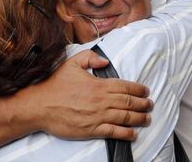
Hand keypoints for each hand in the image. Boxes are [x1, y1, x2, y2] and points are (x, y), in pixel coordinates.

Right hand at [8, 50, 152, 140]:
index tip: (146, 91)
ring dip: (140, 118)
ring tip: (147, 118)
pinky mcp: (92, 129)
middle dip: (143, 104)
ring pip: (125, 117)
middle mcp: (101, 101)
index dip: (138, 89)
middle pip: (129, 103)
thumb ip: (90, 58)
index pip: (125, 87)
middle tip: (150, 104)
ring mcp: (97, 116)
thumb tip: (104, 61)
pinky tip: (133, 133)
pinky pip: (114, 132)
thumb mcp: (72, 64)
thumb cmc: (56, 85)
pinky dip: (126, 133)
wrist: (40, 105)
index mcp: (98, 84)